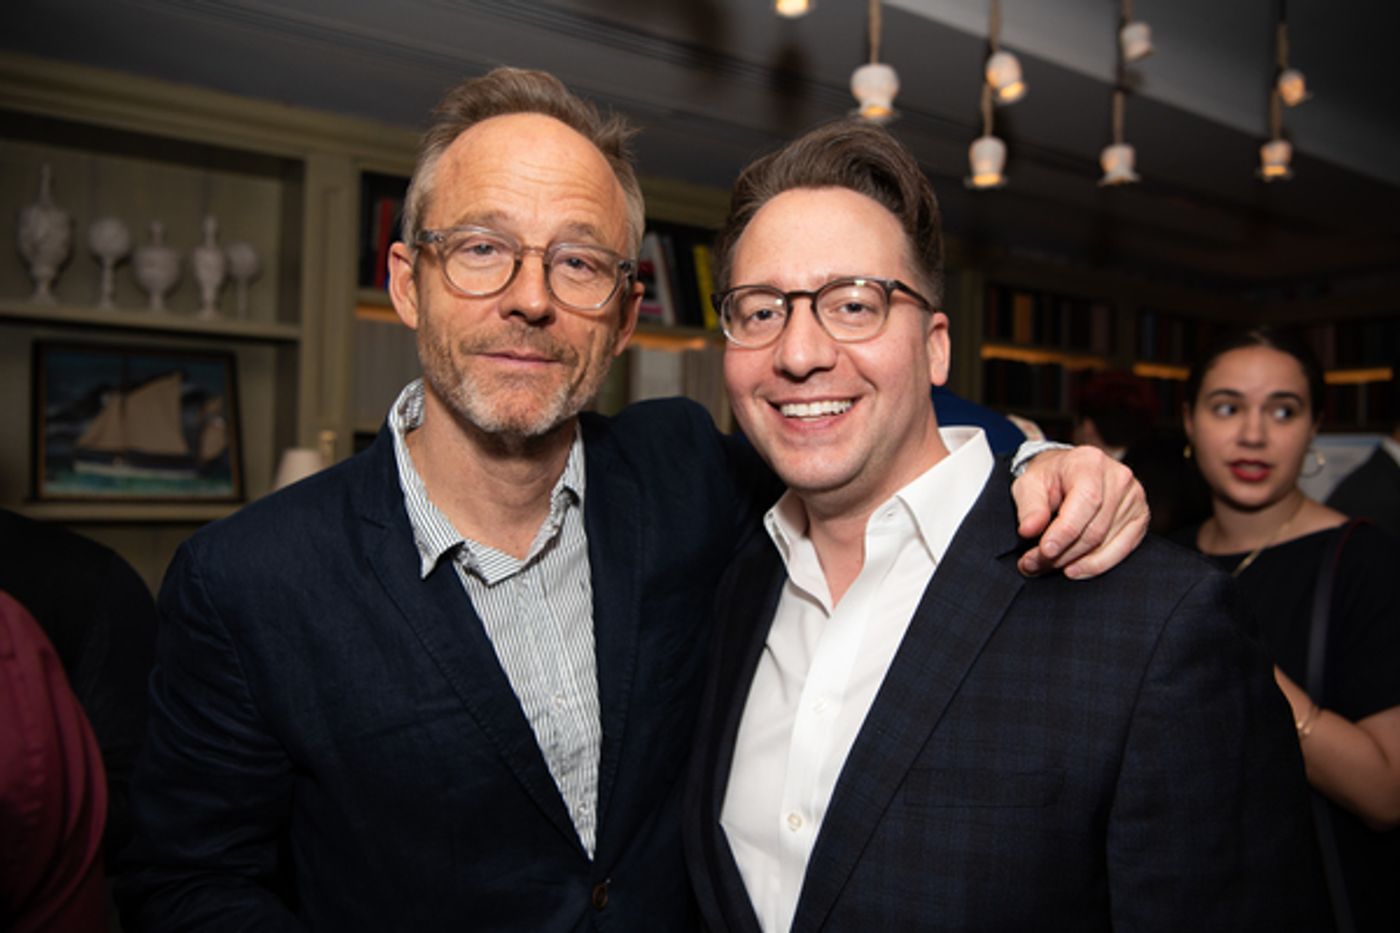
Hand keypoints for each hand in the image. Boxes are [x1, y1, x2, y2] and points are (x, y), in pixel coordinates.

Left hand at [1011, 446, 1148, 578]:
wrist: (1068, 472)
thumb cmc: (1048, 478)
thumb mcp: (1029, 484)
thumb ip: (1029, 506)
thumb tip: (1029, 530)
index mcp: (1090, 463)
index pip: (1086, 502)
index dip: (1065, 531)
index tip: (1044, 551)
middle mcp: (1119, 478)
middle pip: (1095, 529)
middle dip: (1062, 553)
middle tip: (1033, 564)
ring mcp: (1134, 498)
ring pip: (1105, 543)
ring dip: (1074, 562)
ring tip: (1046, 567)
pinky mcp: (1140, 517)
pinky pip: (1122, 550)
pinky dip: (1096, 565)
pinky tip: (1075, 569)